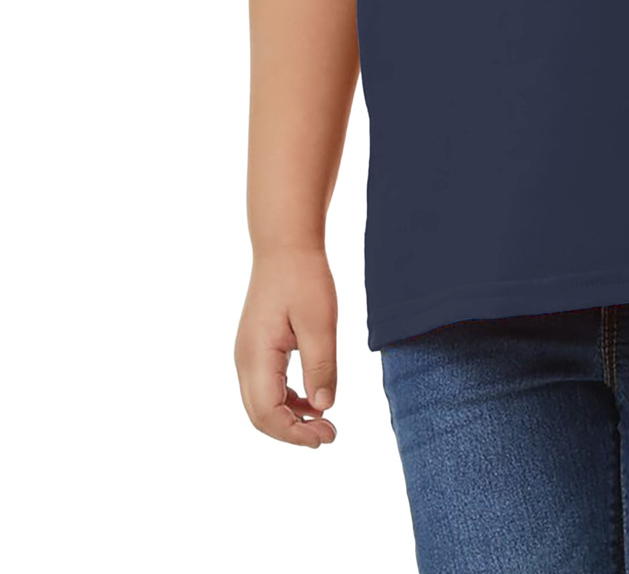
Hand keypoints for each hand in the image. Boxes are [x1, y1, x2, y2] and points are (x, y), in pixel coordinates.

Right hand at [234, 246, 339, 445]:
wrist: (285, 246)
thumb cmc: (304, 279)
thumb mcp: (319, 323)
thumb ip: (321, 367)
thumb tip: (323, 408)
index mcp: (256, 356)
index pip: (267, 414)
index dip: (295, 434)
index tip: (327, 436)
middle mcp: (244, 360)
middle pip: (260, 415)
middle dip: (292, 433)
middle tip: (329, 435)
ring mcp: (247, 354)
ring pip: (261, 404)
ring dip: (289, 419)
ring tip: (324, 422)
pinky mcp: (255, 348)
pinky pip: (265, 387)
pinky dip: (286, 401)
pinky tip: (311, 401)